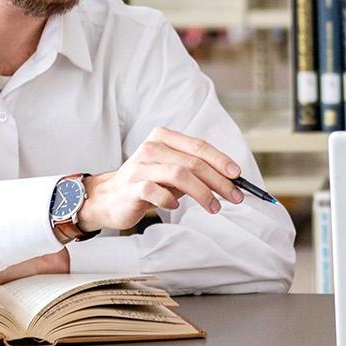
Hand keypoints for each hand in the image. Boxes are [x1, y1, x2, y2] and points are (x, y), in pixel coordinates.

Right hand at [76, 126, 244, 232]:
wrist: (107, 198)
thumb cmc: (146, 183)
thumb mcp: (172, 172)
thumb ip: (195, 171)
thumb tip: (229, 180)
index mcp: (164, 138)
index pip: (198, 146)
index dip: (220, 160)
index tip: (237, 175)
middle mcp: (152, 148)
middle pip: (193, 162)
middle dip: (218, 181)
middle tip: (234, 196)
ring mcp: (140, 166)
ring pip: (179, 174)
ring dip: (202, 193)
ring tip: (214, 207)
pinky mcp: (131, 186)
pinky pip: (156, 191)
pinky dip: (171, 200)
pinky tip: (175, 206)